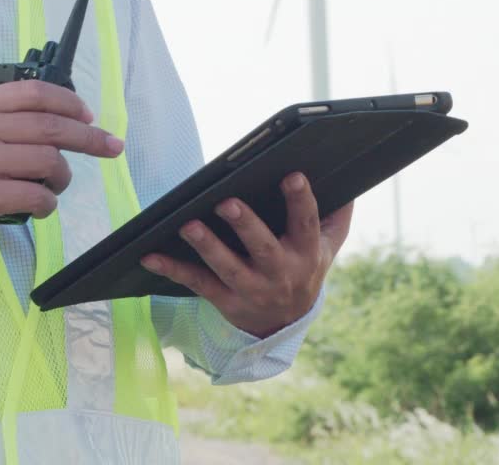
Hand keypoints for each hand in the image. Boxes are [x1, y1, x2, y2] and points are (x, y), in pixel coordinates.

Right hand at [0, 80, 124, 246]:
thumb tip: (50, 118)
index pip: (34, 93)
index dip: (70, 102)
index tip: (89, 115)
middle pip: (52, 127)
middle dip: (90, 138)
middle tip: (110, 146)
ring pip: (49, 163)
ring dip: (63, 177)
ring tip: (56, 185)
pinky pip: (36, 196)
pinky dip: (47, 203)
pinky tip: (41, 206)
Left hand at [140, 172, 352, 337]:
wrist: (284, 323)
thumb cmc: (304, 268)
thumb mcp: (327, 246)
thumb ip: (337, 216)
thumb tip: (348, 182)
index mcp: (306, 252)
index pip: (305, 223)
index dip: (300, 200)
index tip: (291, 175)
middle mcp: (279, 272)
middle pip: (263, 248)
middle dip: (245, 225)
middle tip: (227, 202)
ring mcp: (250, 288)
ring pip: (226, 268)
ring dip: (207, 246)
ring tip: (188, 225)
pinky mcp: (224, 299)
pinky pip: (196, 283)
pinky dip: (172, 270)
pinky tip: (149, 255)